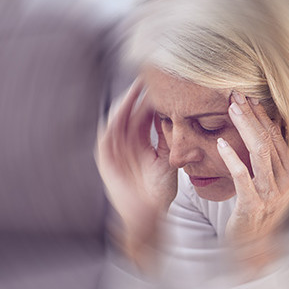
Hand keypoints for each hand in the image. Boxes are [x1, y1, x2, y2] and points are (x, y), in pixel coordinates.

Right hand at [95, 78, 177, 267]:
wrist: (148, 213)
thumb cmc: (159, 189)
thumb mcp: (169, 157)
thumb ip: (170, 136)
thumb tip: (183, 114)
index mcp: (139, 139)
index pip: (144, 111)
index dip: (152, 96)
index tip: (164, 80)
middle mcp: (125, 140)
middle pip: (129, 109)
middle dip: (137, 92)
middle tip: (148, 74)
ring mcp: (113, 148)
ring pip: (117, 117)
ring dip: (125, 101)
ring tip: (136, 87)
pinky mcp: (105, 157)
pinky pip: (107, 134)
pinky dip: (114, 121)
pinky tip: (123, 108)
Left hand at [216, 91, 288, 271]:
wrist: (253, 243)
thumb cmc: (259, 204)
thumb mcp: (270, 177)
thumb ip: (270, 152)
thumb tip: (263, 118)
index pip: (279, 134)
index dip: (263, 113)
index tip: (247, 95)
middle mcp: (288, 180)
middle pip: (269, 138)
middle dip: (252, 114)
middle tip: (235, 95)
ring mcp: (272, 193)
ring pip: (260, 151)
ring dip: (244, 127)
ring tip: (230, 110)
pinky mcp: (253, 205)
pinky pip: (243, 176)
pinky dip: (232, 158)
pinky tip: (220, 144)